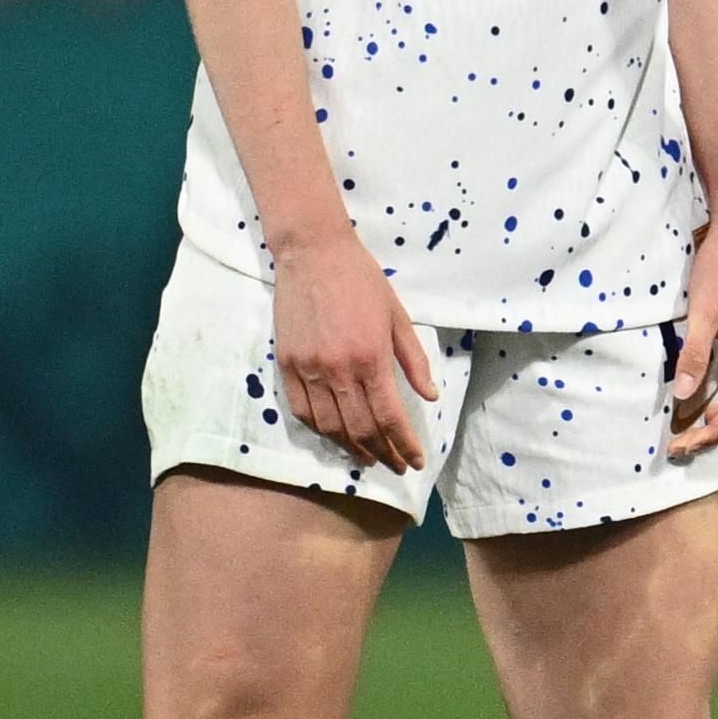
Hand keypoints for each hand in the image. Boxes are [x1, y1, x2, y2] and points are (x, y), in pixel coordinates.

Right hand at [268, 231, 438, 471]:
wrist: (313, 252)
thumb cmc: (362, 280)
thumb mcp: (398, 316)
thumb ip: (414, 360)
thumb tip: (430, 397)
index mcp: (371, 357)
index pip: (390, 417)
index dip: (404, 445)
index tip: (414, 460)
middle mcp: (339, 370)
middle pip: (362, 429)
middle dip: (382, 453)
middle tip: (395, 466)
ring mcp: (309, 369)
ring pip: (330, 426)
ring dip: (351, 448)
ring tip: (368, 457)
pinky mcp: (287, 364)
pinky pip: (302, 410)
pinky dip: (320, 430)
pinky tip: (335, 435)